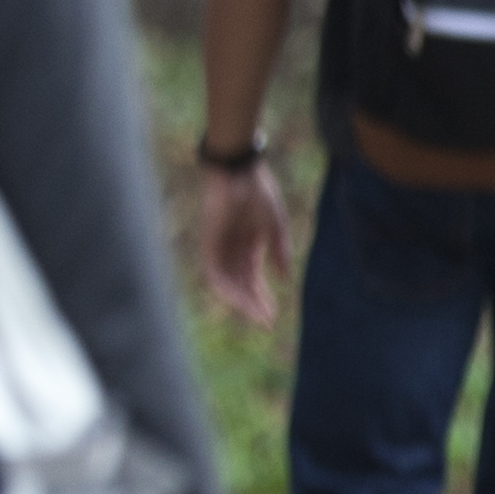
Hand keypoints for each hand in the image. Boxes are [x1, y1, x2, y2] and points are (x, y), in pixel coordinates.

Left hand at [194, 160, 290, 326]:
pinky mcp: (209, 242)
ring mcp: (220, 246)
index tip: (273, 316)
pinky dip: (225, 287)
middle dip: (254, 304)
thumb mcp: (275, 226)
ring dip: (241, 301)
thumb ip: (280, 252)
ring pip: (227, 283)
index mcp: (249, 245)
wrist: (241, 170)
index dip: (262, 298)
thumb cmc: (259, 192)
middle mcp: (232, 249)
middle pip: (241, 285)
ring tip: (257, 315)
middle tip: (266, 322)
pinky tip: (240, 299)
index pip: (253, 278)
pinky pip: (213, 272)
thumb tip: (285, 279)